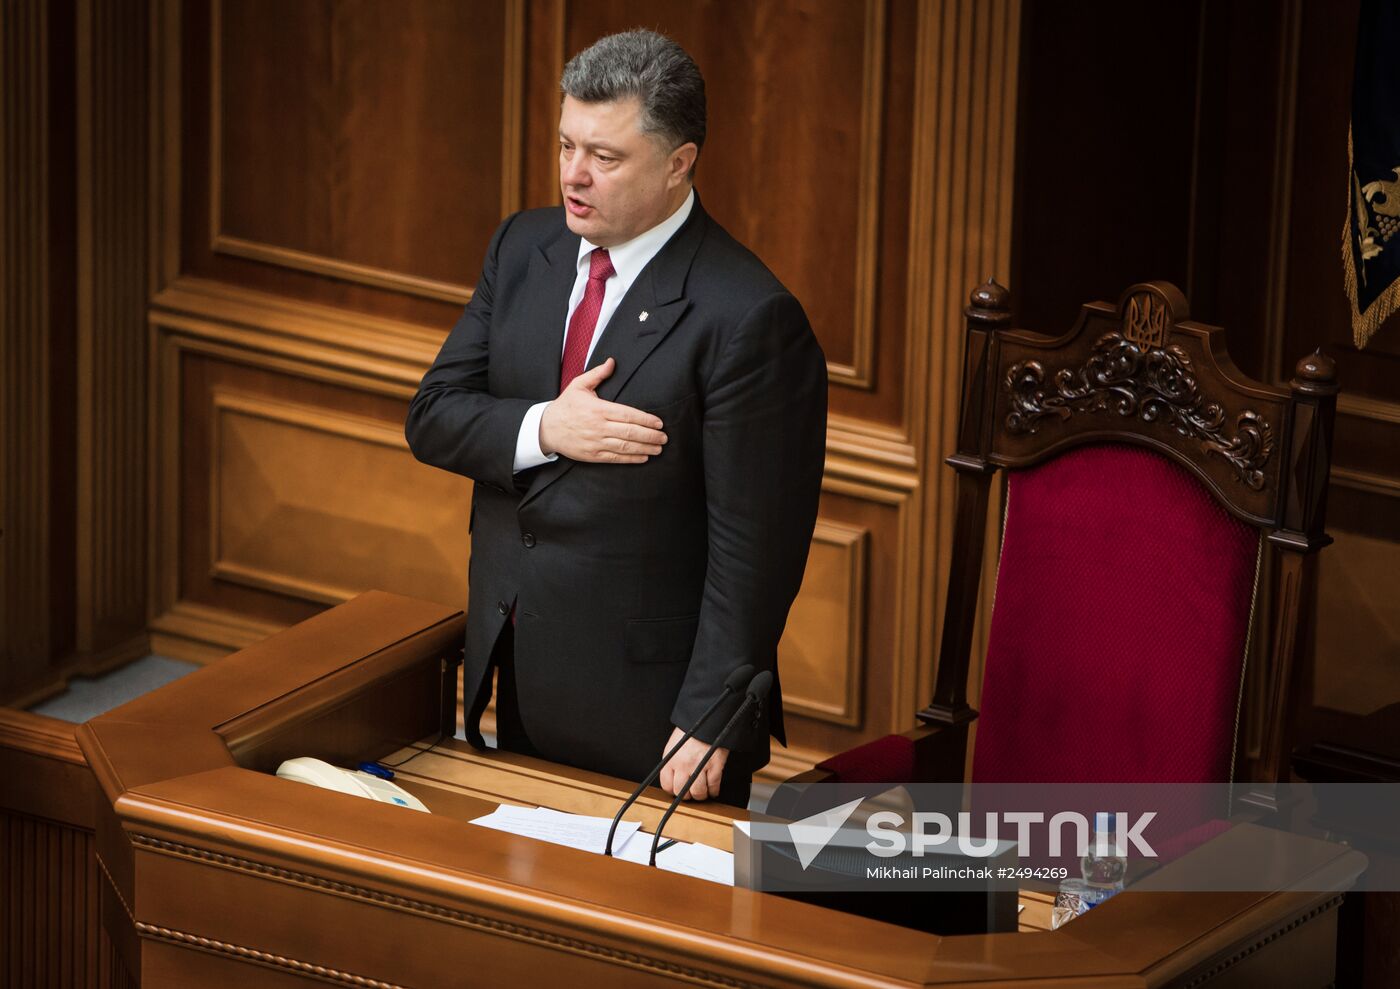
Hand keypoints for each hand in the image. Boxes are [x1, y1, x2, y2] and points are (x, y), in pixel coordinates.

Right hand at [538, 358, 667, 462]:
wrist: (546, 428)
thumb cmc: (565, 406)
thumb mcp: (579, 385)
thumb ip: (597, 374)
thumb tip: (612, 361)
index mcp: (598, 409)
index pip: (627, 414)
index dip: (645, 419)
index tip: (658, 422)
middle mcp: (599, 427)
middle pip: (630, 432)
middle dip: (650, 435)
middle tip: (664, 437)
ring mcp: (596, 442)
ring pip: (625, 447)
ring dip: (645, 448)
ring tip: (659, 448)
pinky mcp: (593, 455)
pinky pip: (616, 458)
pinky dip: (631, 458)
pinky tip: (644, 456)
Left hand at [659, 726, 726, 800]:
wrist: (708, 717)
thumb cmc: (692, 728)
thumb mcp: (675, 744)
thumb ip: (673, 761)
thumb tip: (675, 777)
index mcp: (670, 758)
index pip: (667, 785)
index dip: (673, 790)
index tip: (678, 790)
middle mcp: (683, 764)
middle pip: (682, 791)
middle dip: (687, 795)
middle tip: (691, 793)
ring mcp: (699, 765)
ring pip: (698, 792)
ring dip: (701, 795)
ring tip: (703, 792)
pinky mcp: (715, 765)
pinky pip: (714, 785)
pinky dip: (714, 791)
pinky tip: (713, 790)